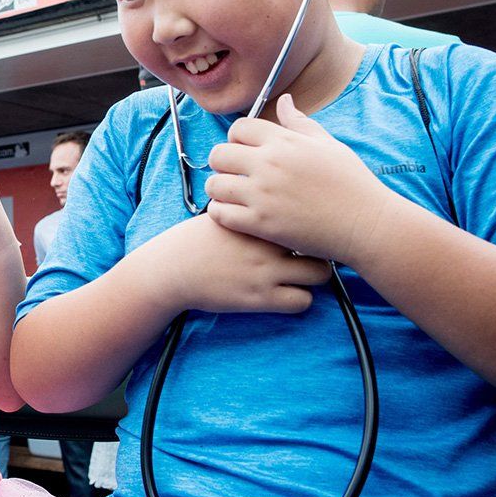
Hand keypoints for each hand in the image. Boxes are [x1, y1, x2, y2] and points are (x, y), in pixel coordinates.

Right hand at [125, 214, 329, 316]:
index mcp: (258, 216)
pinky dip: (301, 298)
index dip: (315, 218)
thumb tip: (281, 195)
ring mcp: (265, 271)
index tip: (314, 224)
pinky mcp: (259, 299)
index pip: (305, 211)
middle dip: (322, 247)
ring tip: (305, 274)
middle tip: (314, 252)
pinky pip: (303, 301)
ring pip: (321, 273)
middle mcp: (265, 242)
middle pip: (321, 241)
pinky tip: (288, 293)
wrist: (173, 269)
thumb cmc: (200, 239)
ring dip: (317, 274)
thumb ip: (253, 204)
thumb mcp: (225, 210)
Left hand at [205, 94, 395, 264]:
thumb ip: (300, 123)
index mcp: (285, 142)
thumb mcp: (328, 145)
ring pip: (214, 185)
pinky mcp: (261, 224)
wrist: (366, 225)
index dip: (237, 138)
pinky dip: (220, 213)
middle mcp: (270, 164)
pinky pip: (220, 213)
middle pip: (218, 154)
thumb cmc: (352, 183)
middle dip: (222, 162)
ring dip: (219, 189)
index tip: (244, 150)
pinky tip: (233, 213)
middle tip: (233, 173)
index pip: (239, 127)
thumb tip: (284, 100)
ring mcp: (263, 195)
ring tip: (231, 194)